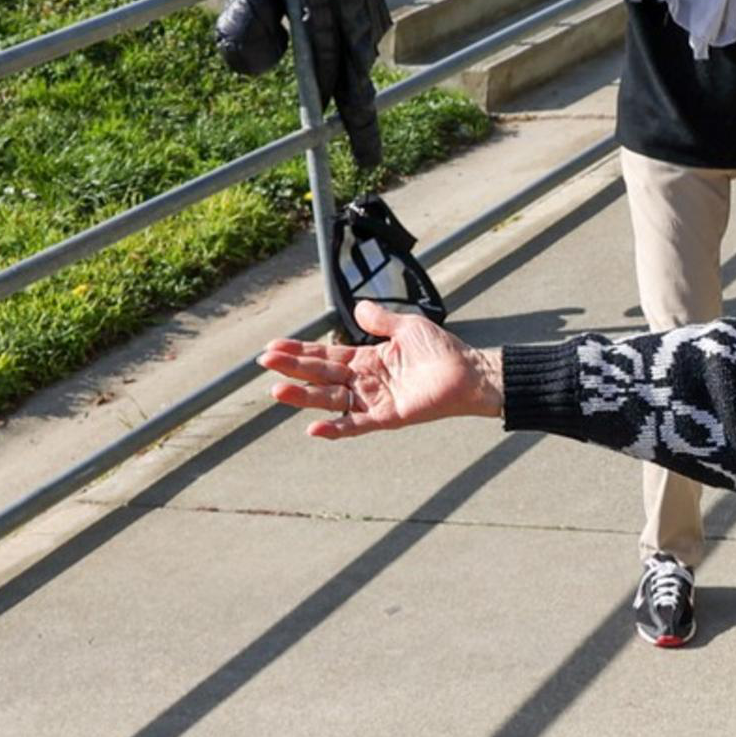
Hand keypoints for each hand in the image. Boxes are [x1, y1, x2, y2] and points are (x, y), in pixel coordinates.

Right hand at [259, 304, 498, 438]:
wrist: (470, 373)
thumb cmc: (442, 351)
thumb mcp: (406, 327)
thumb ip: (380, 320)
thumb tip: (357, 308)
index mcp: (367, 360)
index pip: (326, 356)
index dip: (300, 352)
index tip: (273, 346)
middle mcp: (365, 382)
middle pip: (321, 376)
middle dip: (293, 369)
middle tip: (265, 362)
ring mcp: (374, 400)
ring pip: (331, 399)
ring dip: (304, 397)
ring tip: (276, 391)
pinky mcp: (387, 416)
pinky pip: (356, 424)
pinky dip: (335, 427)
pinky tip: (312, 428)